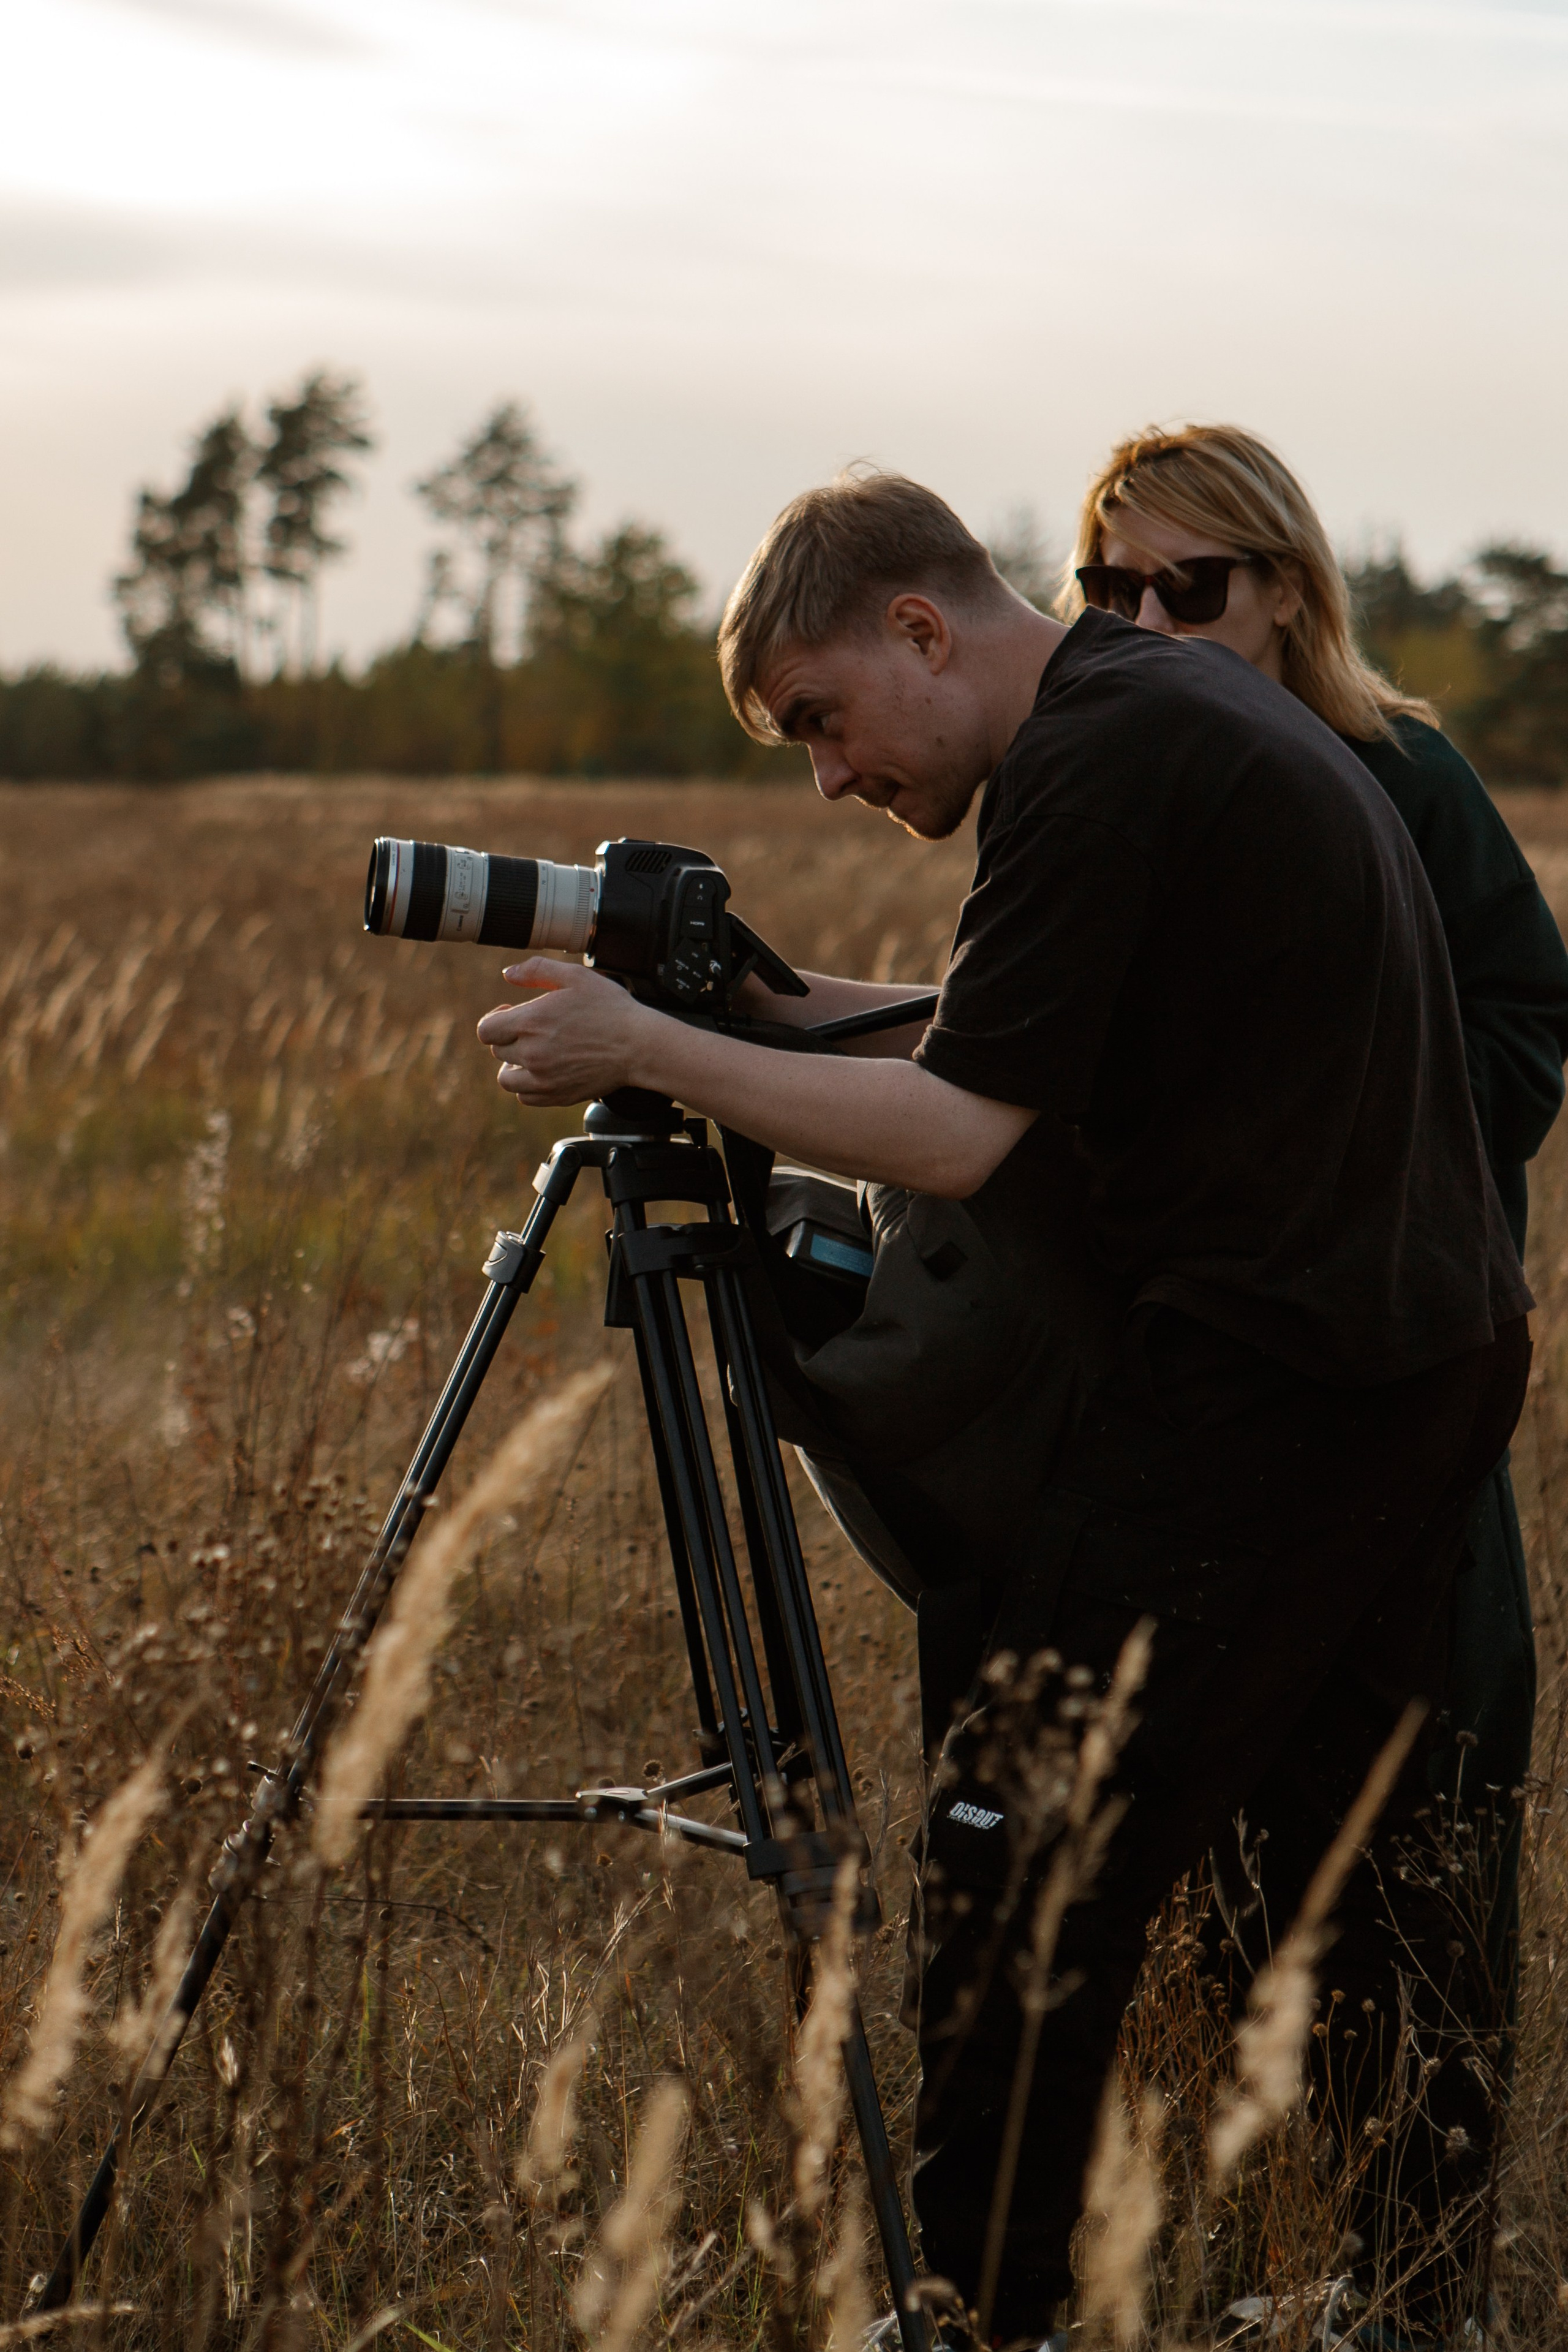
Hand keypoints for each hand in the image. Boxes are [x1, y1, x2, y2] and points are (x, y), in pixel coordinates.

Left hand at [476, 958, 650, 1106]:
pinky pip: (525, 1097)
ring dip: (513, 1066)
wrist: (638, 1045)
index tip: (511, 1015)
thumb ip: (537, 970)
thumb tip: (507, 974)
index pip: (486, 1030)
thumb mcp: (576, 976)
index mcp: (531, 1021)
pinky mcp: (557, 1096)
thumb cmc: (611, 1009)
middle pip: (497, 1051)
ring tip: (533, 1054)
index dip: (495, 1020)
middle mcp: (532, 1053)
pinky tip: (544, 1071)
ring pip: (506, 1078)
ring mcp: (543, 1078)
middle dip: (509, 1039)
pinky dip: (528, 1086)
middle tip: (533, 1031)